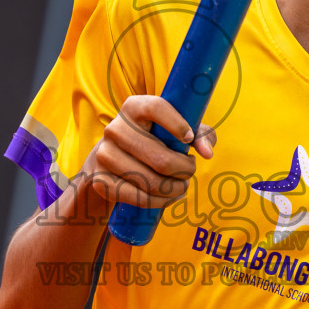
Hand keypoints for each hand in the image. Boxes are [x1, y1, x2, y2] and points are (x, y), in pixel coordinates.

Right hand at [78, 95, 215, 209]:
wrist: (108, 161)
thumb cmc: (151, 141)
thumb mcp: (174, 130)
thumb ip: (199, 134)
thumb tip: (207, 153)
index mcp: (133, 107)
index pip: (156, 108)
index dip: (177, 124)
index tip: (188, 139)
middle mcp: (114, 128)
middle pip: (162, 159)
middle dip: (185, 170)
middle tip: (190, 171)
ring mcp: (104, 155)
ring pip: (152, 182)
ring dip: (175, 189)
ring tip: (181, 185)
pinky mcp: (100, 181)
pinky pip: (139, 198)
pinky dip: (160, 202)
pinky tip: (168, 197)